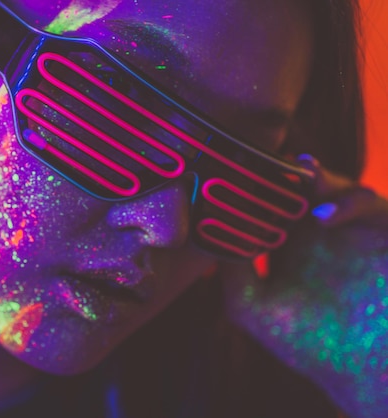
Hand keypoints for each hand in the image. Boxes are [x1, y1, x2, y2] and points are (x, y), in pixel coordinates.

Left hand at [223, 156, 387, 417]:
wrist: (359, 368)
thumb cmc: (303, 342)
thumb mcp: (250, 304)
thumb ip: (230, 268)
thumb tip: (211, 229)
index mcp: (288, 243)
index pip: (269, 203)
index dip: (254, 187)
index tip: (232, 173)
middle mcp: (320, 232)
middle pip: (303, 187)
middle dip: (286, 172)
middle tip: (266, 162)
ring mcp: (354, 232)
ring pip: (336, 186)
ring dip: (317, 179)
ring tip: (298, 177)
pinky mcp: (386, 235)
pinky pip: (374, 205)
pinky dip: (349, 203)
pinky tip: (322, 217)